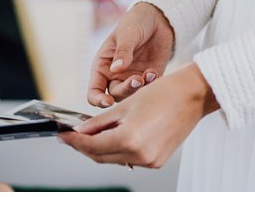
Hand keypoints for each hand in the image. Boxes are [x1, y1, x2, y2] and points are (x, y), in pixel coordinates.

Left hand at [61, 63, 217, 168]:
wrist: (192, 96)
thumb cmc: (163, 94)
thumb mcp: (125, 104)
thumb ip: (100, 122)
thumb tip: (81, 130)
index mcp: (130, 139)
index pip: (92, 146)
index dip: (74, 141)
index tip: (62, 135)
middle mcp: (140, 155)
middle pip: (102, 156)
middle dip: (83, 146)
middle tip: (70, 135)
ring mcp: (150, 161)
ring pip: (114, 158)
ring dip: (100, 148)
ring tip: (88, 134)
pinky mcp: (157, 160)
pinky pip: (129, 158)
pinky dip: (117, 149)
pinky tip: (110, 137)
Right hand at [88, 2, 174, 107]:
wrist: (157, 18)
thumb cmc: (134, 22)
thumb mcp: (126, 34)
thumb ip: (122, 52)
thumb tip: (115, 70)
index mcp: (102, 65)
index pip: (94, 90)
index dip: (98, 100)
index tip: (108, 102)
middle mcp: (115, 75)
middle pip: (115, 95)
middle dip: (125, 90)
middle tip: (137, 79)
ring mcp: (132, 77)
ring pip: (132, 95)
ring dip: (139, 88)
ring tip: (148, 74)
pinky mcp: (149, 77)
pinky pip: (148, 89)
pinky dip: (151, 84)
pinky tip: (153, 72)